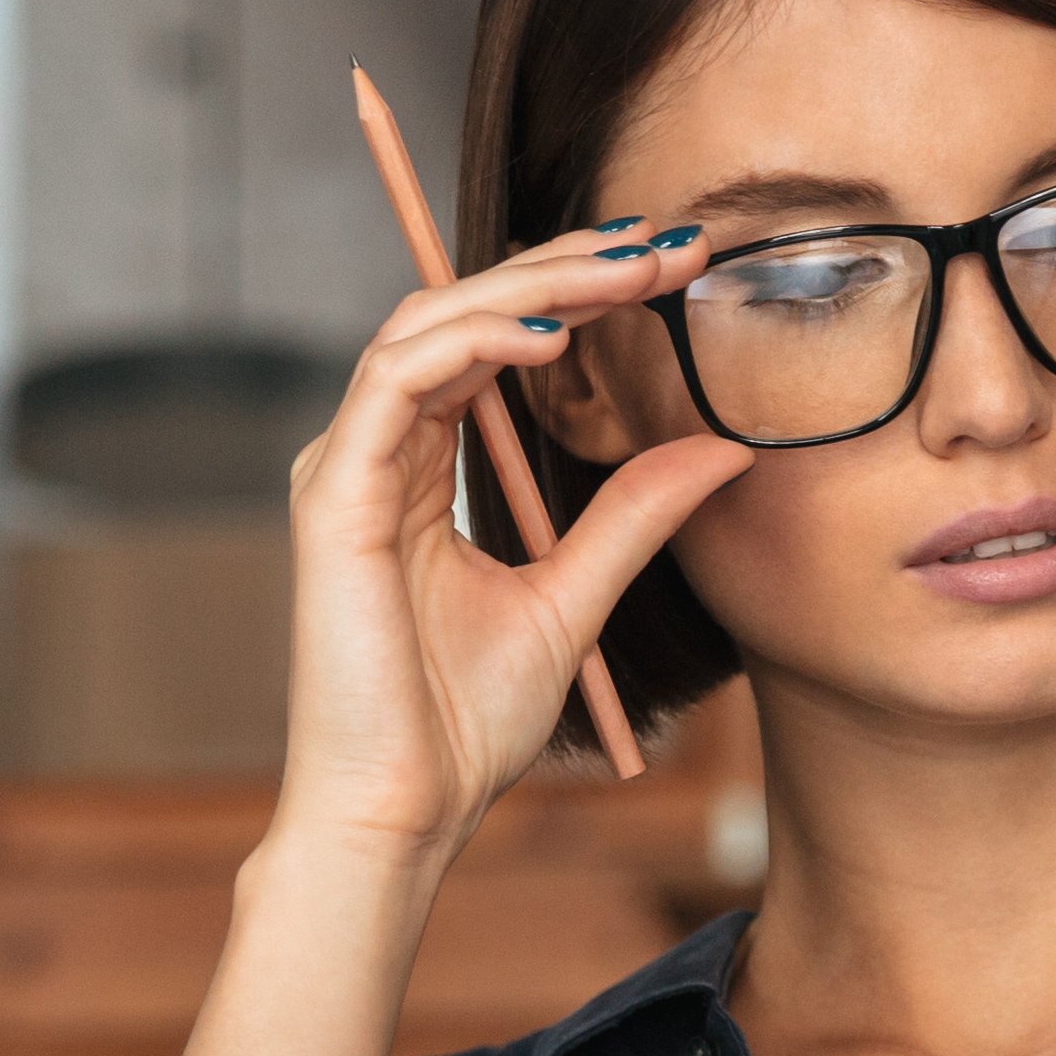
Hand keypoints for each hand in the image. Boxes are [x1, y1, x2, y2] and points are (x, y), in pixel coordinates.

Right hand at [274, 222, 752, 863]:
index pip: (495, 340)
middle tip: (666, 244)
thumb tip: (721, 448)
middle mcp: (374, 451)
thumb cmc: (461, 726)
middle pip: (463, 311)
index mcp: (417, 467)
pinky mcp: (333, 495)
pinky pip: (398, 379)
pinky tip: (551, 338)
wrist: (402, 812)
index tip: (673, 267)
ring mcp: (345, 467)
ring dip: (530, 287)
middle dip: (566, 267)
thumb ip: (634, 517)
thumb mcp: (573, 597)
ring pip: (428, 323)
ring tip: (624, 273)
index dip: (579, 292)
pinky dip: (474, 344)